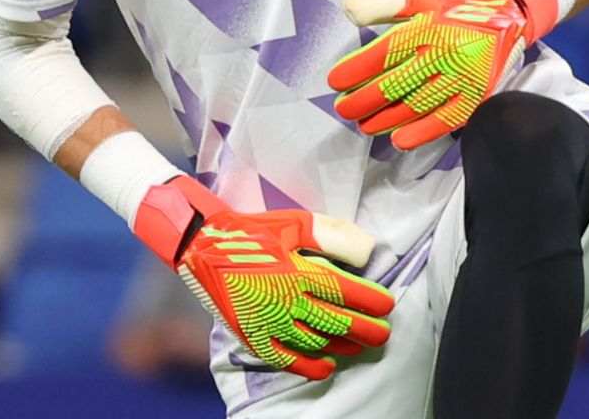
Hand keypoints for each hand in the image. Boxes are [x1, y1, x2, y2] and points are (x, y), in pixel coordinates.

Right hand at [132, 176, 393, 380]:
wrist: (201, 245)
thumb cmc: (251, 231)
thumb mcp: (293, 222)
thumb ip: (332, 235)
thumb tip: (367, 249)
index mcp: (298, 272)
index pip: (347, 293)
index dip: (372, 302)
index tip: (387, 305)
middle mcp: (286, 302)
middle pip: (338, 323)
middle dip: (366, 330)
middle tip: (383, 332)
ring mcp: (269, 323)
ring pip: (317, 343)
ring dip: (344, 346)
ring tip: (360, 344)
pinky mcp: (253, 336)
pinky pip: (286, 359)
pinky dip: (309, 365)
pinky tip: (326, 365)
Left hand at [328, 0, 562, 149]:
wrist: (509, 16)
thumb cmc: (456, 10)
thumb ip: (382, 2)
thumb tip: (348, 11)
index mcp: (429, 27)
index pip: (384, 53)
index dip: (356, 70)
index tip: (336, 81)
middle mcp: (445, 53)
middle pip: (395, 84)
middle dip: (363, 100)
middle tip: (344, 107)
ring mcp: (462, 77)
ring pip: (416, 105)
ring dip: (384, 119)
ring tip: (364, 124)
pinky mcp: (476, 96)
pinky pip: (445, 120)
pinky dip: (420, 133)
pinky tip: (398, 139)